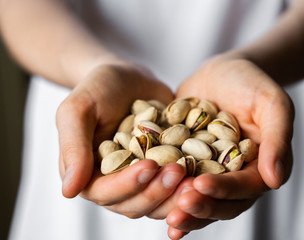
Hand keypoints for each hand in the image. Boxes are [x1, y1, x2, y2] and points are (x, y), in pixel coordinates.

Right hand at [56, 64, 186, 217]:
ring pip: (160, 202)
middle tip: (179, 170)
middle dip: (158, 191)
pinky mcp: (163, 170)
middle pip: (136, 204)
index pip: (106, 193)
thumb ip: (72, 147)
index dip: (128, 184)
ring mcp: (142, 180)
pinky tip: (209, 172)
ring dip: (178, 193)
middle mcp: (116, 184)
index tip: (149, 165)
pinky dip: (191, 183)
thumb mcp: (78, 109)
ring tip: (197, 177)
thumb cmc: (98, 89)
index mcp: (90, 175)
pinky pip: (177, 185)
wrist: (127, 77)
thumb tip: (69, 190)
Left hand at [166, 57, 293, 238]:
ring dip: (185, 212)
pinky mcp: (188, 165)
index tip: (201, 184)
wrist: (222, 73)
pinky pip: (178, 184)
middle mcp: (235, 176)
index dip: (224, 189)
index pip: (245, 187)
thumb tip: (276, 180)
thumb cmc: (251, 84)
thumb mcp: (272, 103)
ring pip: (200, 200)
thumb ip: (277, 138)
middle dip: (202, 208)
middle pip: (222, 203)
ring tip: (169, 217)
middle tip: (180, 207)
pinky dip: (167, 197)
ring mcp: (210, 172)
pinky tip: (153, 205)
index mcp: (259, 167)